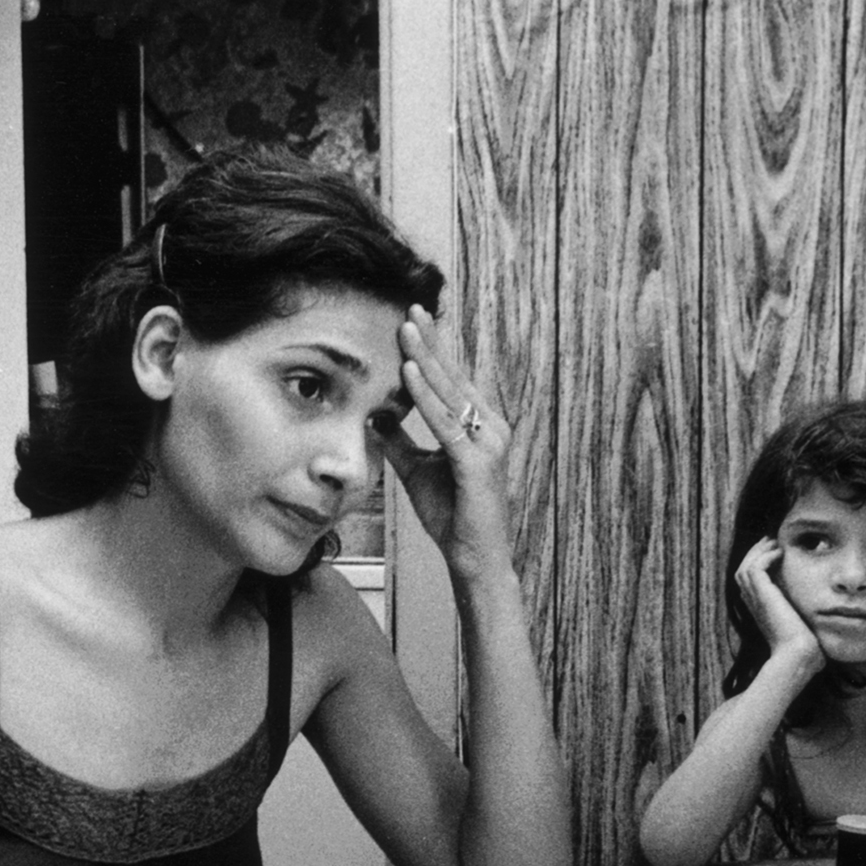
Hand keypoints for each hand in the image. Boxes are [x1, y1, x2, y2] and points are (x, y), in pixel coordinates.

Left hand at [378, 306, 514, 581]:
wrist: (474, 558)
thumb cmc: (452, 515)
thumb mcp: (416, 471)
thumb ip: (399, 441)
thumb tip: (375, 413)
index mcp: (478, 426)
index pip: (451, 380)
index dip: (432, 350)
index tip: (411, 320)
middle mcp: (490, 427)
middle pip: (454, 377)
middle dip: (430, 342)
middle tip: (410, 308)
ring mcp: (488, 443)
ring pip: (451, 392)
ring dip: (426, 359)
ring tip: (407, 329)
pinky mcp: (477, 462)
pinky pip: (446, 422)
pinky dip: (426, 397)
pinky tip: (409, 373)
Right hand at [734, 537, 823, 679]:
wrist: (798, 657)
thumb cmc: (806, 650)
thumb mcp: (805, 628)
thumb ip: (809, 618)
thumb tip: (829, 615)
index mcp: (761, 611)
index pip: (751, 582)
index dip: (760, 565)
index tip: (776, 552)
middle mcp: (754, 604)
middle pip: (743, 570)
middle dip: (757, 553)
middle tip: (772, 541)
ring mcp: (756, 600)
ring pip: (746, 566)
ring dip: (760, 551)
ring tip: (774, 543)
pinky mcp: (762, 596)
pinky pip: (754, 568)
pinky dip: (765, 557)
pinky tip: (780, 553)